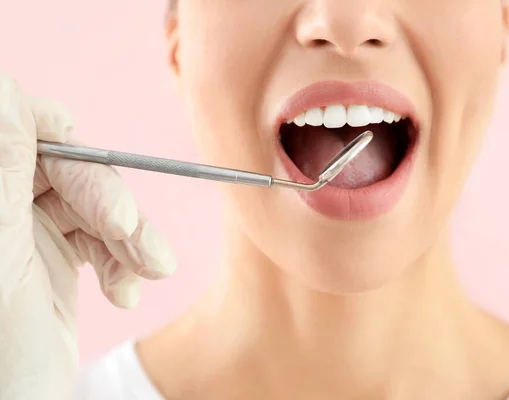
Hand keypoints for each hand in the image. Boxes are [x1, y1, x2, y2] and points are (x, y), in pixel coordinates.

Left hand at [0, 74, 176, 398]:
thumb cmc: (0, 354)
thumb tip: (5, 88)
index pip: (12, 124)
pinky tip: (127, 289)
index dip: (53, 133)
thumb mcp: (4, 253)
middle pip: (65, 167)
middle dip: (110, 202)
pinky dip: (123, 260)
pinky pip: (100, 236)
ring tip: (151, 270)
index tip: (88, 159)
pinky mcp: (53, 252)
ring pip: (92, 203)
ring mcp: (23, 228)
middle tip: (132, 232)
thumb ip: (4, 164)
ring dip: (129, 237)